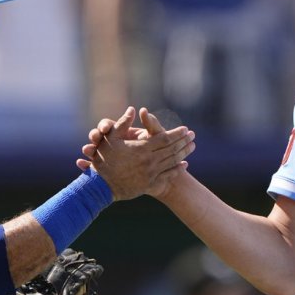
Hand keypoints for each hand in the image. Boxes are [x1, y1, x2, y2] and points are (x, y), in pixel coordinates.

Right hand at [77, 107, 194, 200]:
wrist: (100, 185)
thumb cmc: (103, 159)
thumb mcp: (111, 138)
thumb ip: (122, 123)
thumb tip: (132, 109)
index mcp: (142, 148)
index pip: (165, 139)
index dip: (176, 133)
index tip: (185, 129)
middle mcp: (149, 161)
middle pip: (172, 150)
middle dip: (184, 142)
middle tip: (193, 136)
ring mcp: (151, 174)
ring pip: (172, 162)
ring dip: (184, 154)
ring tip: (192, 147)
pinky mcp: (150, 184)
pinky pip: (168, 176)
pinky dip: (177, 170)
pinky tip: (184, 165)